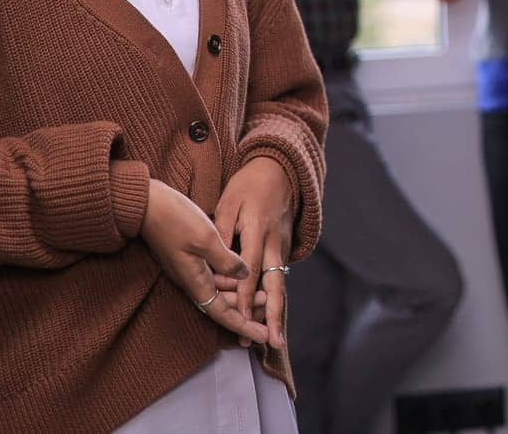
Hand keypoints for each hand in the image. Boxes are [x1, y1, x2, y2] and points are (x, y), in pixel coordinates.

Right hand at [141, 179, 267, 344]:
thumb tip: (244, 275)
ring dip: (241, 294)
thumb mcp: (206, 238)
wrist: (145, 204)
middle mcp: (193, 280)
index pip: (222, 313)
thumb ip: (226, 260)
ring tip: (264, 294)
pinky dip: (231, 279)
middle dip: (246, 311)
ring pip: (220, 290)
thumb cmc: (174, 220)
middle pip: (222, 305)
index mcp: (196, 281)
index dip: (243, 325)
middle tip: (269, 312)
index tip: (263, 336)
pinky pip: (215, 276)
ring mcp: (191, 269)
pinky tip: (244, 274)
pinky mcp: (190, 257)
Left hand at [214, 158, 294, 349]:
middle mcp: (275, 241)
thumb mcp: (228, 203)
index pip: (249, 269)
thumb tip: (222, 265)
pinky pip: (279, 274)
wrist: (280, 167)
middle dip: (273, 315)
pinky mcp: (285, 245)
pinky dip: (275, 296)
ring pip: (279, 282)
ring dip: (275, 310)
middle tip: (273, 341)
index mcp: (258, 229)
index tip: (239, 318)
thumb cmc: (248, 184)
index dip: (243, 295)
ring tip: (273, 336)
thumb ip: (223, 235)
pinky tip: (269, 314)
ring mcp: (283, 244)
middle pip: (275, 284)